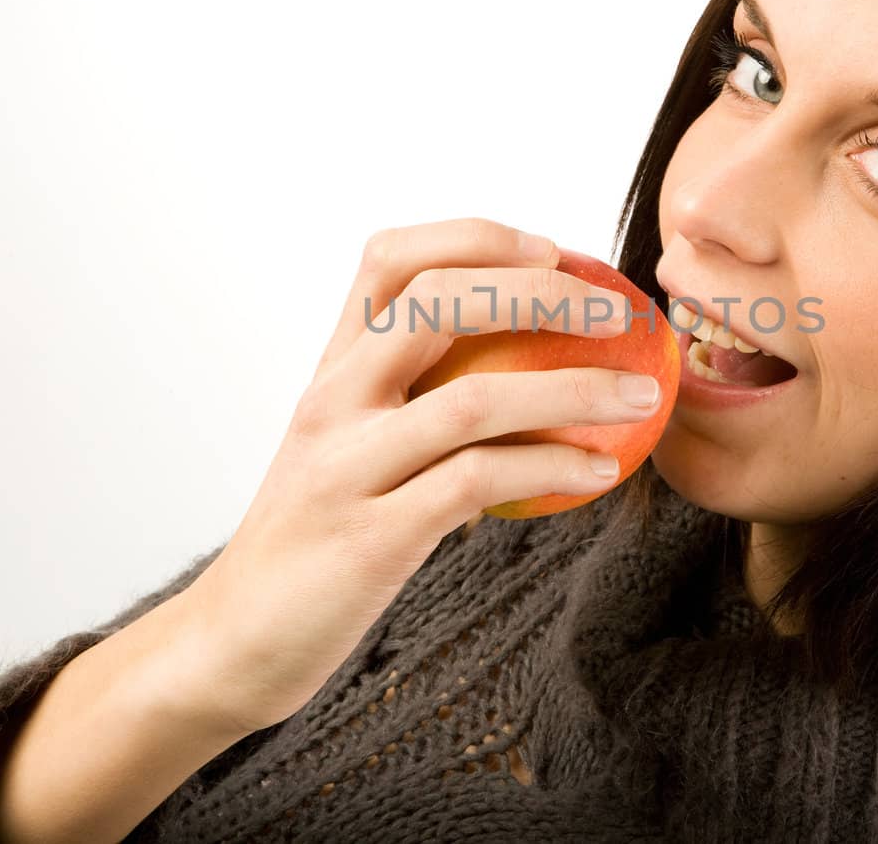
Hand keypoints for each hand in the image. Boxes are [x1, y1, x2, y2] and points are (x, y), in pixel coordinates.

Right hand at [177, 217, 662, 733]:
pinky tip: (599, 471)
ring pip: (474, 398)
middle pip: (436, 301)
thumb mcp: (352, 453)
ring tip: (641, 394)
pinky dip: (551, 467)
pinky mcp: (370, 537)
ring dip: (574, 388)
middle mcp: (331, 402)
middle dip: (540, 291)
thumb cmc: (316, 542)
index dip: (477, 237)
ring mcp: (345, 466)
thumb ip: (417, 409)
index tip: (552, 249)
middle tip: (618, 310)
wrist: (235, 640)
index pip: (391, 259)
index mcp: (330, 370)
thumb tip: (533, 380)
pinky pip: (479, 483)